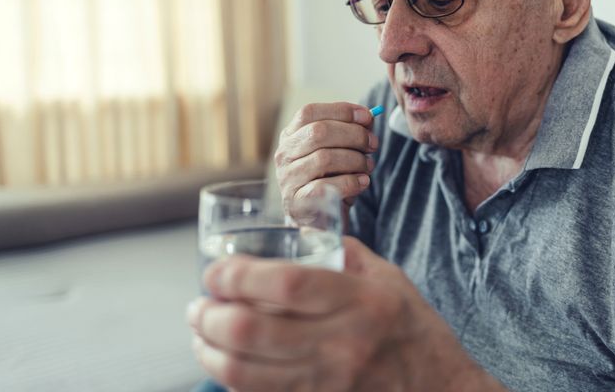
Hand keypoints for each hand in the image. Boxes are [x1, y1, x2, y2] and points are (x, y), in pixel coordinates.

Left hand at [187, 237, 505, 391]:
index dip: (239, 276)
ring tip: (200, 332)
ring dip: (209, 349)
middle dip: (210, 315)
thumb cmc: (415, 331)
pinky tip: (223, 361)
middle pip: (253, 330)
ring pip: (245, 371)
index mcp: (361, 302)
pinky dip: (231, 377)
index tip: (216, 272)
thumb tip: (302, 237)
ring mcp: (328, 382)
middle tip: (198, 305)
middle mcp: (342, 344)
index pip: (286, 284)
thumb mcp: (389, 280)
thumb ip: (345, 255)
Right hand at [274, 102, 378, 211]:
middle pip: (318, 132)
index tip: (367, 117)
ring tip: (368, 166)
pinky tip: (362, 182)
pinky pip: (327, 186)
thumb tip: (369, 118)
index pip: (309, 112)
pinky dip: (351, 182)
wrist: (318, 220)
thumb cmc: (329, 179)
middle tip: (373, 144)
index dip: (340, 111)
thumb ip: (351, 132)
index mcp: (291, 136)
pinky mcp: (297, 202)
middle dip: (353, 135)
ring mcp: (288, 179)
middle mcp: (284, 155)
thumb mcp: (338, 151)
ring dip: (355, 160)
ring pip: (324, 158)